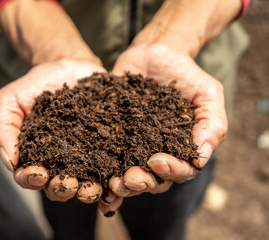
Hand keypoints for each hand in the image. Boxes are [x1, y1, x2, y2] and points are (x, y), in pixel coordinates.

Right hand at [0, 59, 105, 202]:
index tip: (38, 173)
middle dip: (62, 189)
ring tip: (93, 187)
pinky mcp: (105, 149)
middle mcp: (59, 162)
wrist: (69, 67)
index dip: (31, 180)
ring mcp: (84, 157)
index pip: (28, 178)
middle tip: (69, 184)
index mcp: (34, 156)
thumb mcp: (11, 100)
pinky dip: (111, 181)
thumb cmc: (36, 84)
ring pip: (84, 184)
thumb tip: (11, 162)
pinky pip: (109, 170)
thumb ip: (3, 128)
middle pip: (58, 187)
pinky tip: (114, 181)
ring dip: (87, 192)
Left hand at [99, 44, 227, 214]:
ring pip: (130, 175)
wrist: (155, 53)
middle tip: (131, 178)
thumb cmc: (185, 74)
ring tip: (113, 183)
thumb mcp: (208, 93)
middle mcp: (157, 152)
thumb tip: (199, 159)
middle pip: (153, 179)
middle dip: (143, 182)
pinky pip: (106, 158)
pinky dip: (101, 173)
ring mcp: (133, 146)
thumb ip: (212, 124)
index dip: (171, 171)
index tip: (157, 160)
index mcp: (181, 148)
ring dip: (122, 185)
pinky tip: (96, 181)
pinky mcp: (113, 135)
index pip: (181, 170)